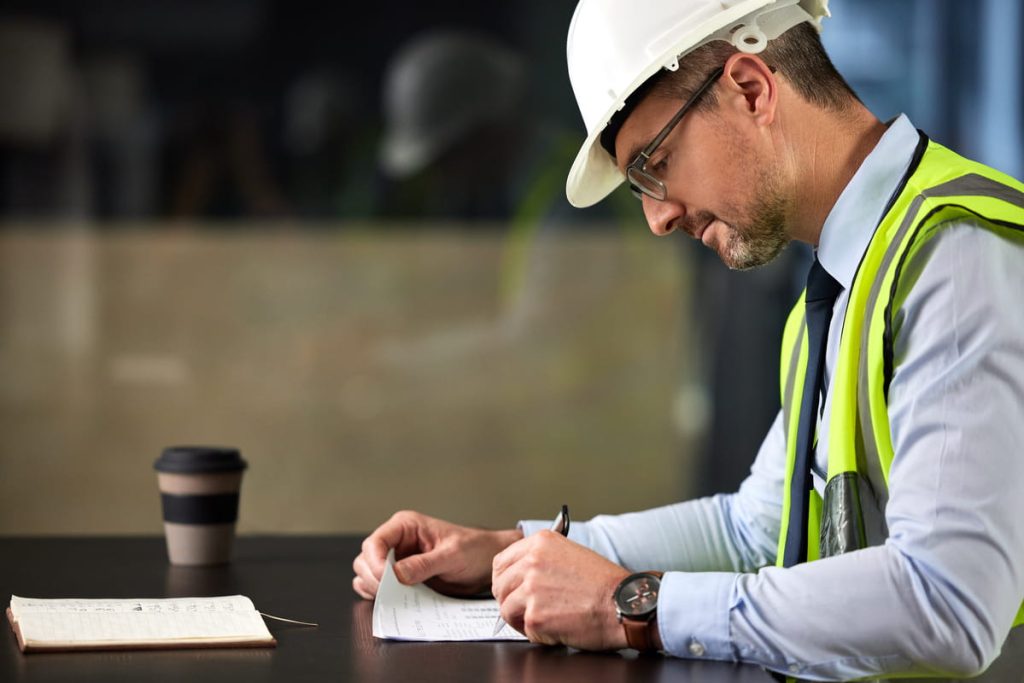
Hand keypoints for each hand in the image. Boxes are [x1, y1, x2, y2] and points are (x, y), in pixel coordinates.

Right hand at [352, 510, 522, 599]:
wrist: (487, 563)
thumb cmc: (474, 550)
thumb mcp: (452, 556)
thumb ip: (424, 564)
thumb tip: (396, 574)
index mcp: (405, 526)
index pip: (374, 542)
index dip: (374, 562)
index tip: (385, 581)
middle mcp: (397, 541)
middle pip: (365, 560)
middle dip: (374, 578)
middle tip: (392, 593)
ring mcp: (396, 560)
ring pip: (367, 574)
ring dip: (376, 589)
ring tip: (397, 597)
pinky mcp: (400, 578)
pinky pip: (378, 588)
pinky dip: (381, 597)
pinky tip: (396, 601)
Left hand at [491, 530, 631, 650]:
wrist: (623, 604)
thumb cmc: (604, 583)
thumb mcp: (571, 553)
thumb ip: (541, 559)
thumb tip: (519, 573)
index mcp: (539, 543)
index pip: (501, 562)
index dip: (504, 579)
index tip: (510, 588)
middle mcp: (532, 562)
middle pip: (500, 586)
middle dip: (511, 600)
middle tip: (526, 609)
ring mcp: (531, 589)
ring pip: (506, 609)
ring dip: (522, 618)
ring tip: (545, 620)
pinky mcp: (536, 616)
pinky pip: (524, 629)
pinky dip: (538, 633)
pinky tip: (557, 627)